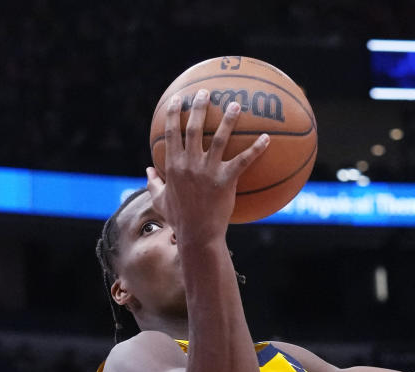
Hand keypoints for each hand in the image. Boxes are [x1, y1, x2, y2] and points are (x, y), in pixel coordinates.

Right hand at [147, 89, 269, 245]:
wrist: (198, 236)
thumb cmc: (179, 220)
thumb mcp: (161, 202)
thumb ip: (153, 184)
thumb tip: (147, 171)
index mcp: (174, 166)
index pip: (172, 132)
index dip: (175, 112)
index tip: (179, 99)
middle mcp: (190, 164)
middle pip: (194, 128)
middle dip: (199, 107)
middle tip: (206, 92)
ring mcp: (208, 171)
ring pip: (219, 138)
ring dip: (228, 119)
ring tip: (235, 104)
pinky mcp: (226, 181)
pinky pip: (243, 161)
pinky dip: (256, 149)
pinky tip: (267, 138)